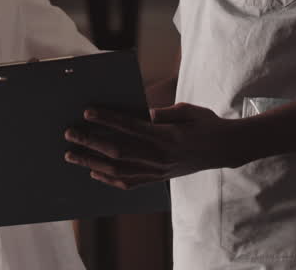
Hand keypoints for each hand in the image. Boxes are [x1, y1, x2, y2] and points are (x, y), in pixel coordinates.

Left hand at [63, 103, 245, 188]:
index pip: (130, 127)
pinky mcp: (159, 179)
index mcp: (167, 136)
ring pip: (119, 171)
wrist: (225, 150)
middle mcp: (160, 157)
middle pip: (118, 152)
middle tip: (69, 134)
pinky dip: (109, 180)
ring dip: (92, 163)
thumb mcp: (188, 111)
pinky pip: (130, 183)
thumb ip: (164, 113)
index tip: (87, 112)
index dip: (107, 120)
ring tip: (71, 156)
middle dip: (90, 142)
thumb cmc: (206, 124)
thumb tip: (142, 112)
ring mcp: (159, 171)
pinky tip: (93, 173)